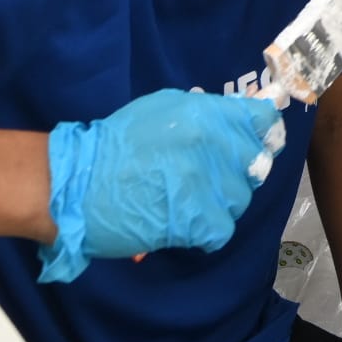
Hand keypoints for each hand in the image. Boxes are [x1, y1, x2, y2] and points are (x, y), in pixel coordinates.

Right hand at [39, 87, 282, 281]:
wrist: (78, 184)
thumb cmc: (116, 144)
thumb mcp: (163, 109)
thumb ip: (205, 113)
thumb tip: (240, 122)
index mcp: (206, 113)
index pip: (262, 121)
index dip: (263, 134)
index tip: (258, 144)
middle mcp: (213, 144)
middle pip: (254, 165)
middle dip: (235, 174)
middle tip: (206, 180)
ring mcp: (207, 183)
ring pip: (239, 199)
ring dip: (219, 204)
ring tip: (188, 202)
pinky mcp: (197, 219)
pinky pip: (222, 229)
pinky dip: (206, 231)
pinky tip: (184, 224)